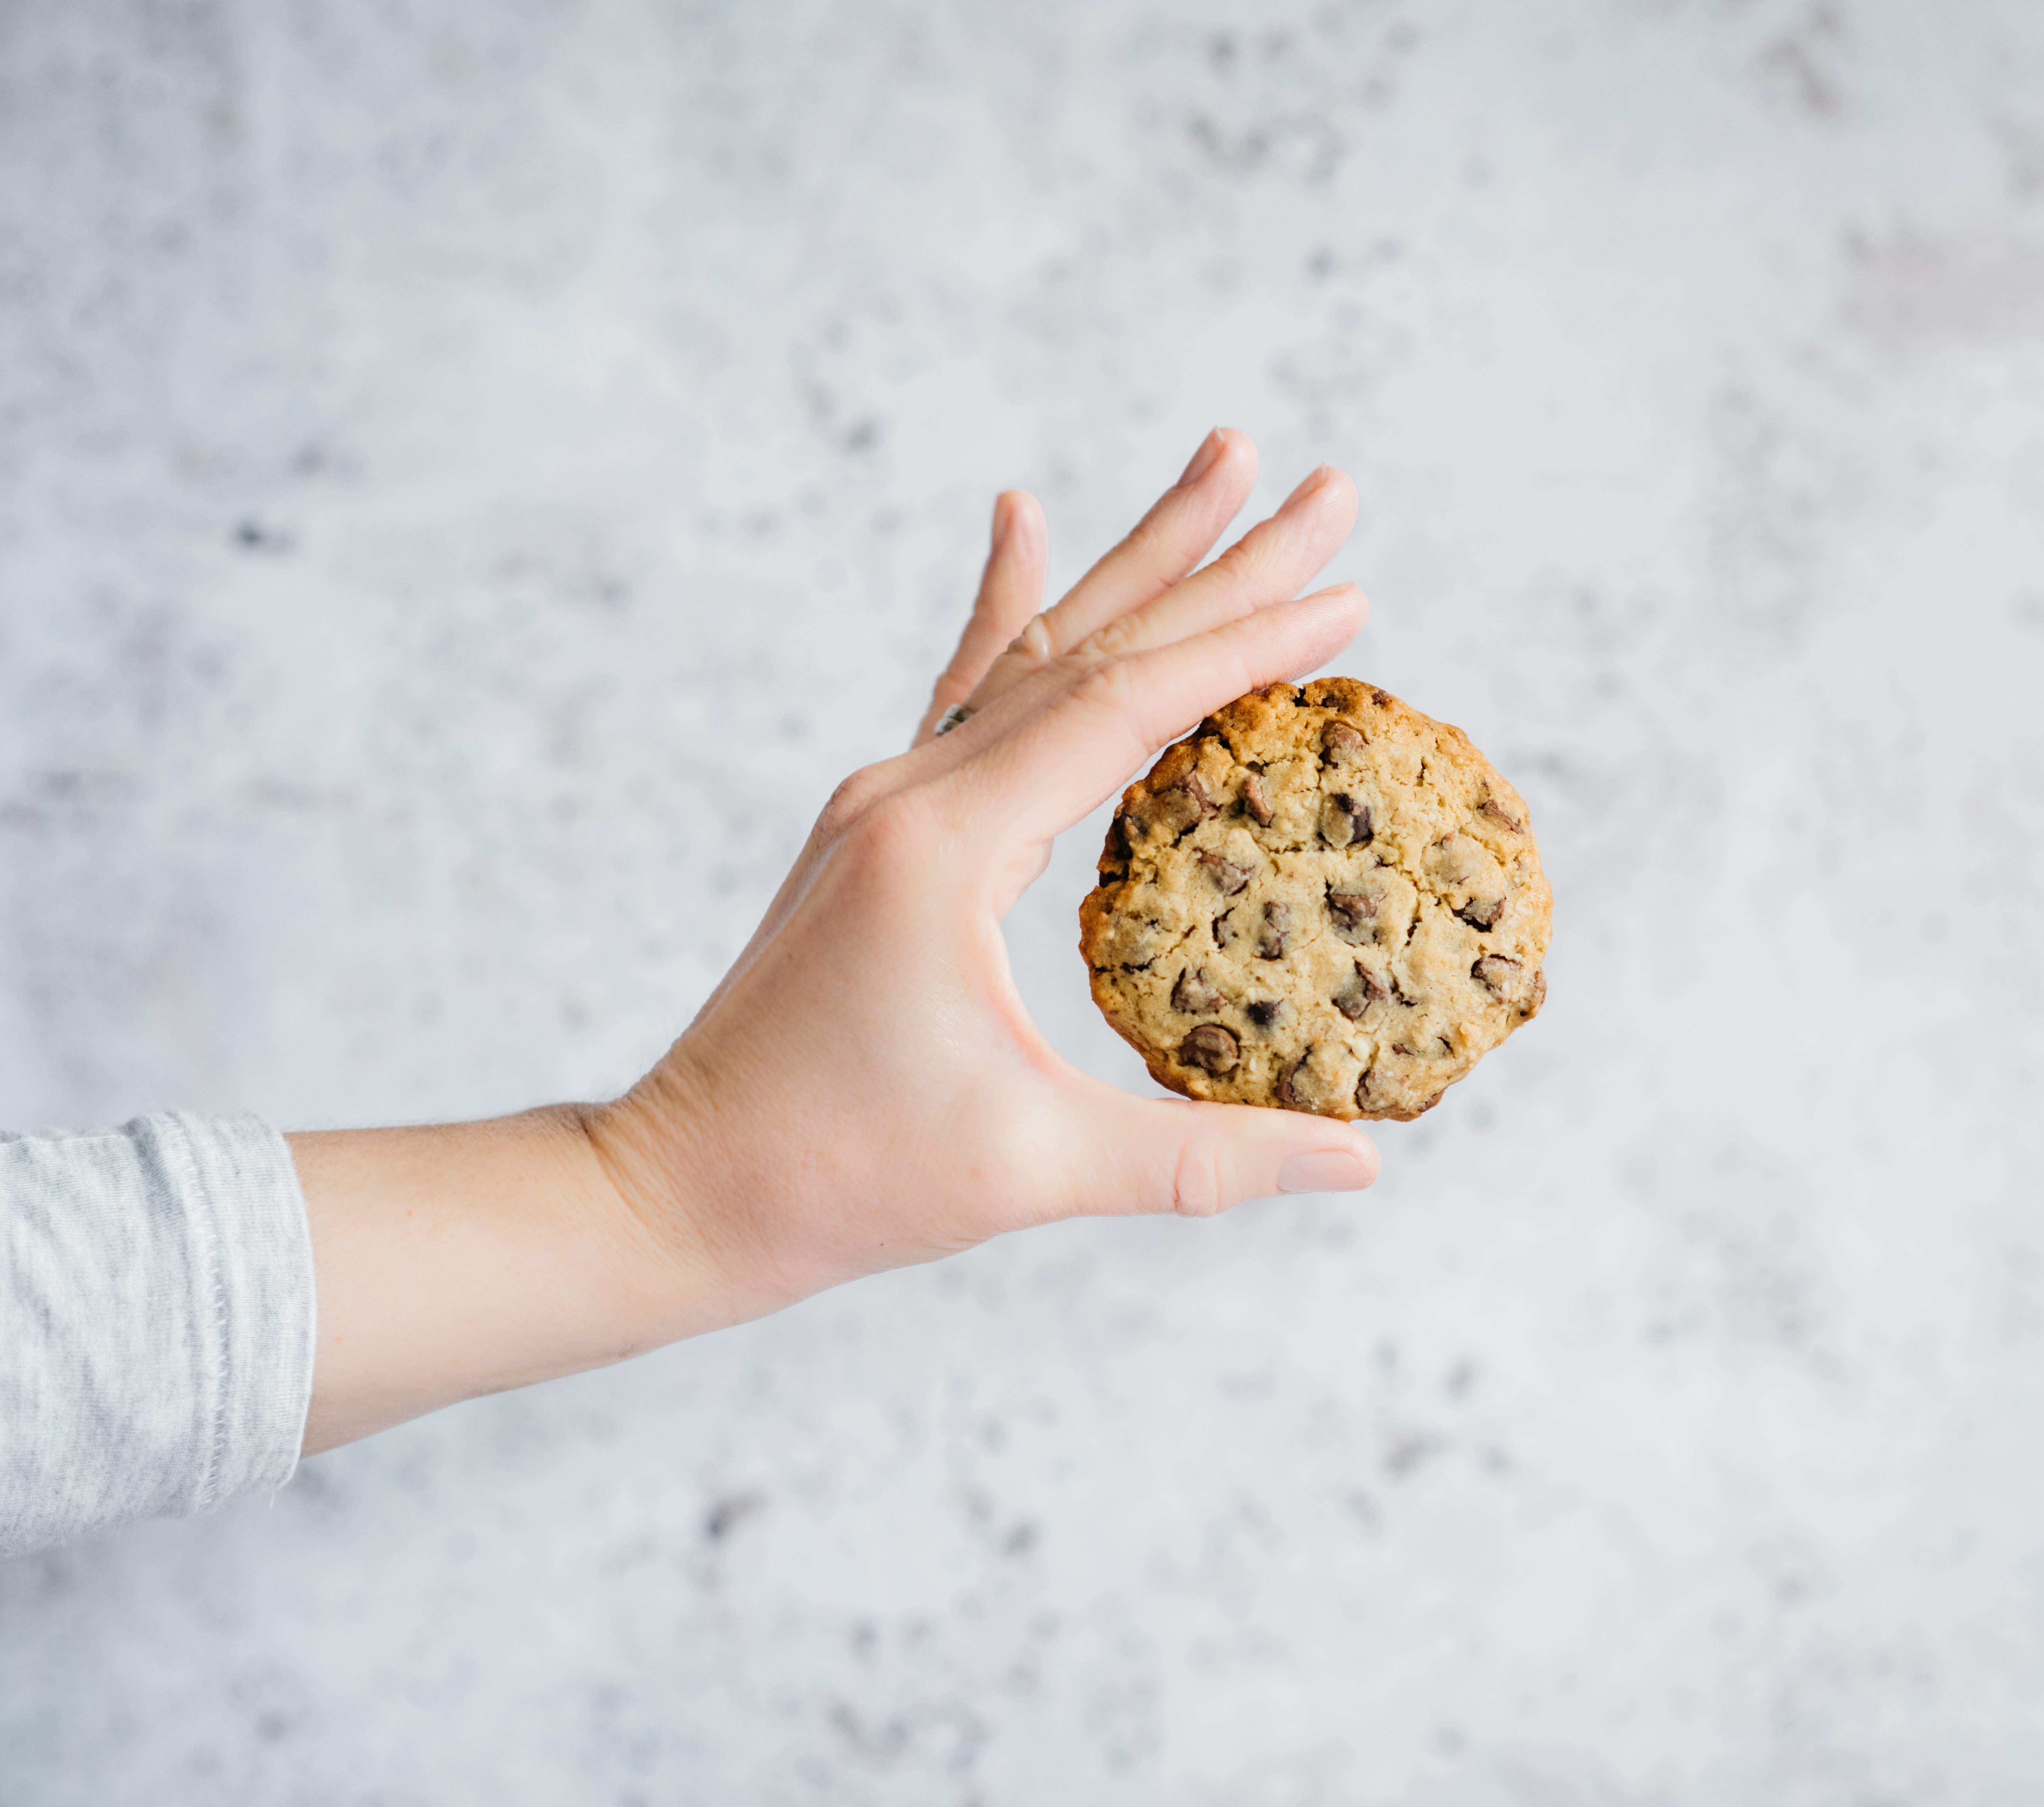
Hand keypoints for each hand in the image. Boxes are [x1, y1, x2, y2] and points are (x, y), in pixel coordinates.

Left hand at [293, 430, 1377, 1451]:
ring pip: (1038, 649)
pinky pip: (966, 689)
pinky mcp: (881, 826)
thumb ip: (1206, 1161)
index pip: (1124, 708)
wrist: (682, 1186)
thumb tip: (1362, 1167)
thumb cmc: (841, 1180)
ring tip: (1222, 463)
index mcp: (946, 848)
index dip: (1243, 651)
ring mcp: (889, 800)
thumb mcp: (1033, 1169)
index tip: (1347, 596)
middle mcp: (911, 795)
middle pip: (1094, 645)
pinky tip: (1020, 521)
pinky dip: (1009, 606)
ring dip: (1137, 562)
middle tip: (1325, 485)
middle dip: (1219, 562)